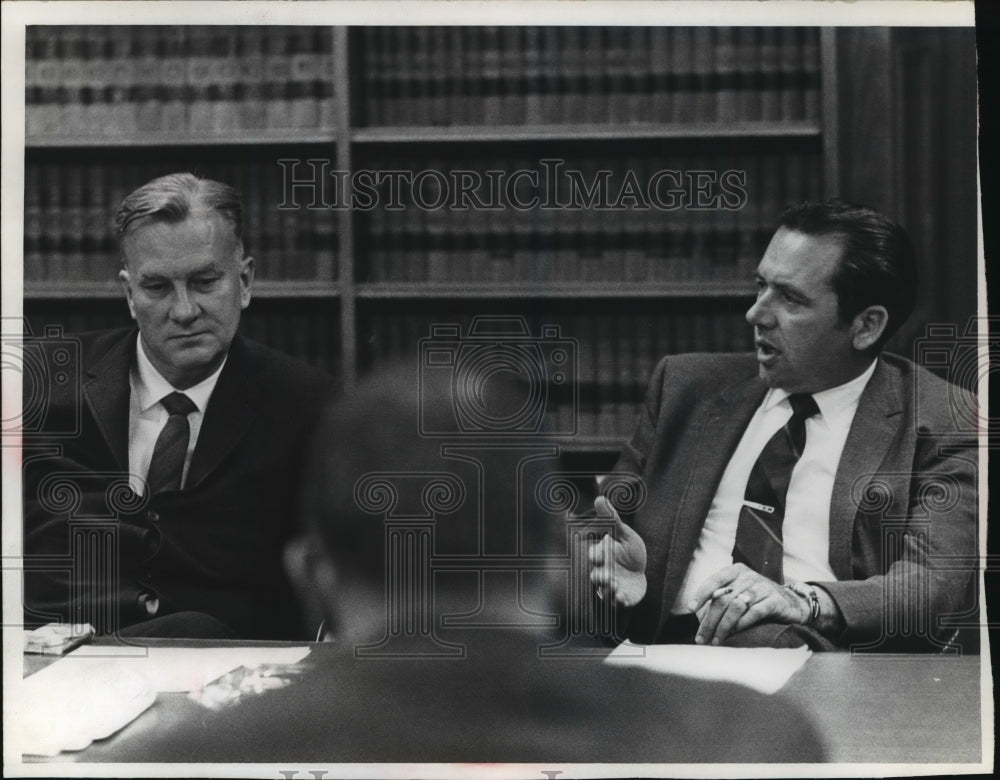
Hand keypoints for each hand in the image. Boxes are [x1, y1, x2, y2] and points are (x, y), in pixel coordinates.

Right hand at [586, 496, 647, 606]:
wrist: (641, 574)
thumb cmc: (628, 552)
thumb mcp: (623, 534)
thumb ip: (612, 519)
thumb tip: (599, 498)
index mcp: (601, 555)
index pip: (594, 554)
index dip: (596, 553)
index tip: (602, 549)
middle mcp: (602, 571)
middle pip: (595, 575)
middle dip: (599, 575)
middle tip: (607, 573)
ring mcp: (610, 587)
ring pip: (604, 590)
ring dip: (607, 588)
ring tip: (614, 584)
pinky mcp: (620, 599)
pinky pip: (616, 602)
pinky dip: (618, 600)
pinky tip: (623, 597)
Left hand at [687, 564, 806, 645]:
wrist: (794, 604)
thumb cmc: (759, 601)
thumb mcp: (739, 595)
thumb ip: (721, 601)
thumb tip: (698, 618)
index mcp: (736, 571)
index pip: (714, 580)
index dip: (700, 594)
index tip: (689, 609)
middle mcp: (748, 576)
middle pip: (723, 598)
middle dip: (709, 620)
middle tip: (701, 638)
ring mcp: (762, 587)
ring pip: (736, 606)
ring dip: (723, 626)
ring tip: (715, 641)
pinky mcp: (775, 600)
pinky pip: (754, 612)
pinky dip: (741, 624)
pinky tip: (734, 634)